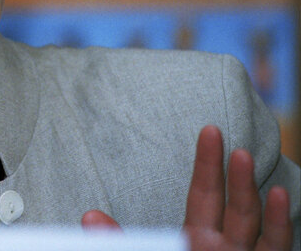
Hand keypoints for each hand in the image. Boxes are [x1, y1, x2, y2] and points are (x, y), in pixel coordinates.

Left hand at [81, 126, 292, 250]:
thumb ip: (120, 243)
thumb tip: (88, 217)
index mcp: (196, 244)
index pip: (203, 197)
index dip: (206, 166)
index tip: (208, 132)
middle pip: (231, 205)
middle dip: (228, 171)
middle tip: (219, 133)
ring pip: (254, 226)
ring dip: (250, 192)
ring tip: (243, 156)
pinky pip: (275, 249)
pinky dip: (280, 224)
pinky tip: (281, 195)